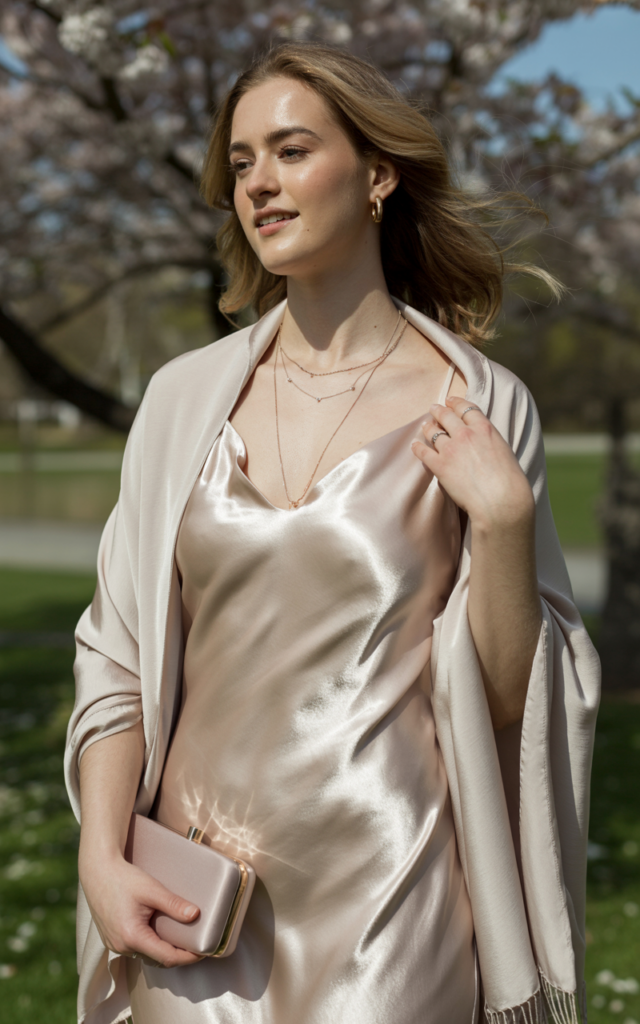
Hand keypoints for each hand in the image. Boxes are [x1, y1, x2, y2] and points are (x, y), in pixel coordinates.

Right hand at [79, 851, 202, 967]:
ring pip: (145, 956)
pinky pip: (135, 949)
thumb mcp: (152, 889)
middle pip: (156, 960)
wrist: (98, 871)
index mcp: (132, 937)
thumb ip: (174, 904)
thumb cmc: (123, 878)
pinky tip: (159, 933)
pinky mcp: (111, 939)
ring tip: (180, 939)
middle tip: (195, 945)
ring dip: (162, 951)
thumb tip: (195, 915)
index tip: (203, 952)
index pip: (167, 958)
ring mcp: (114, 945)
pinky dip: (150, 945)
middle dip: (177, 955)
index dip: (187, 957)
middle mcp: (121, 946)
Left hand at [411, 397, 533, 531]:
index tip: (451, 401)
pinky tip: (415, 445)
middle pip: (447, 416)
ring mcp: (451, 449)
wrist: (501, 500)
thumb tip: (483, 443)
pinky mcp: (440, 466)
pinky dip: (418, 447)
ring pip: (433, 432)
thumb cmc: (509, 481)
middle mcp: (466, 434)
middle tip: (434, 408)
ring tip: (425, 425)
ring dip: (428, 427)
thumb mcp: (504, 451)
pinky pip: (424, 452)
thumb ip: (489, 441)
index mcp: (485, 428)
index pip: (467, 408)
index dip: (456, 403)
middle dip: (439, 410)